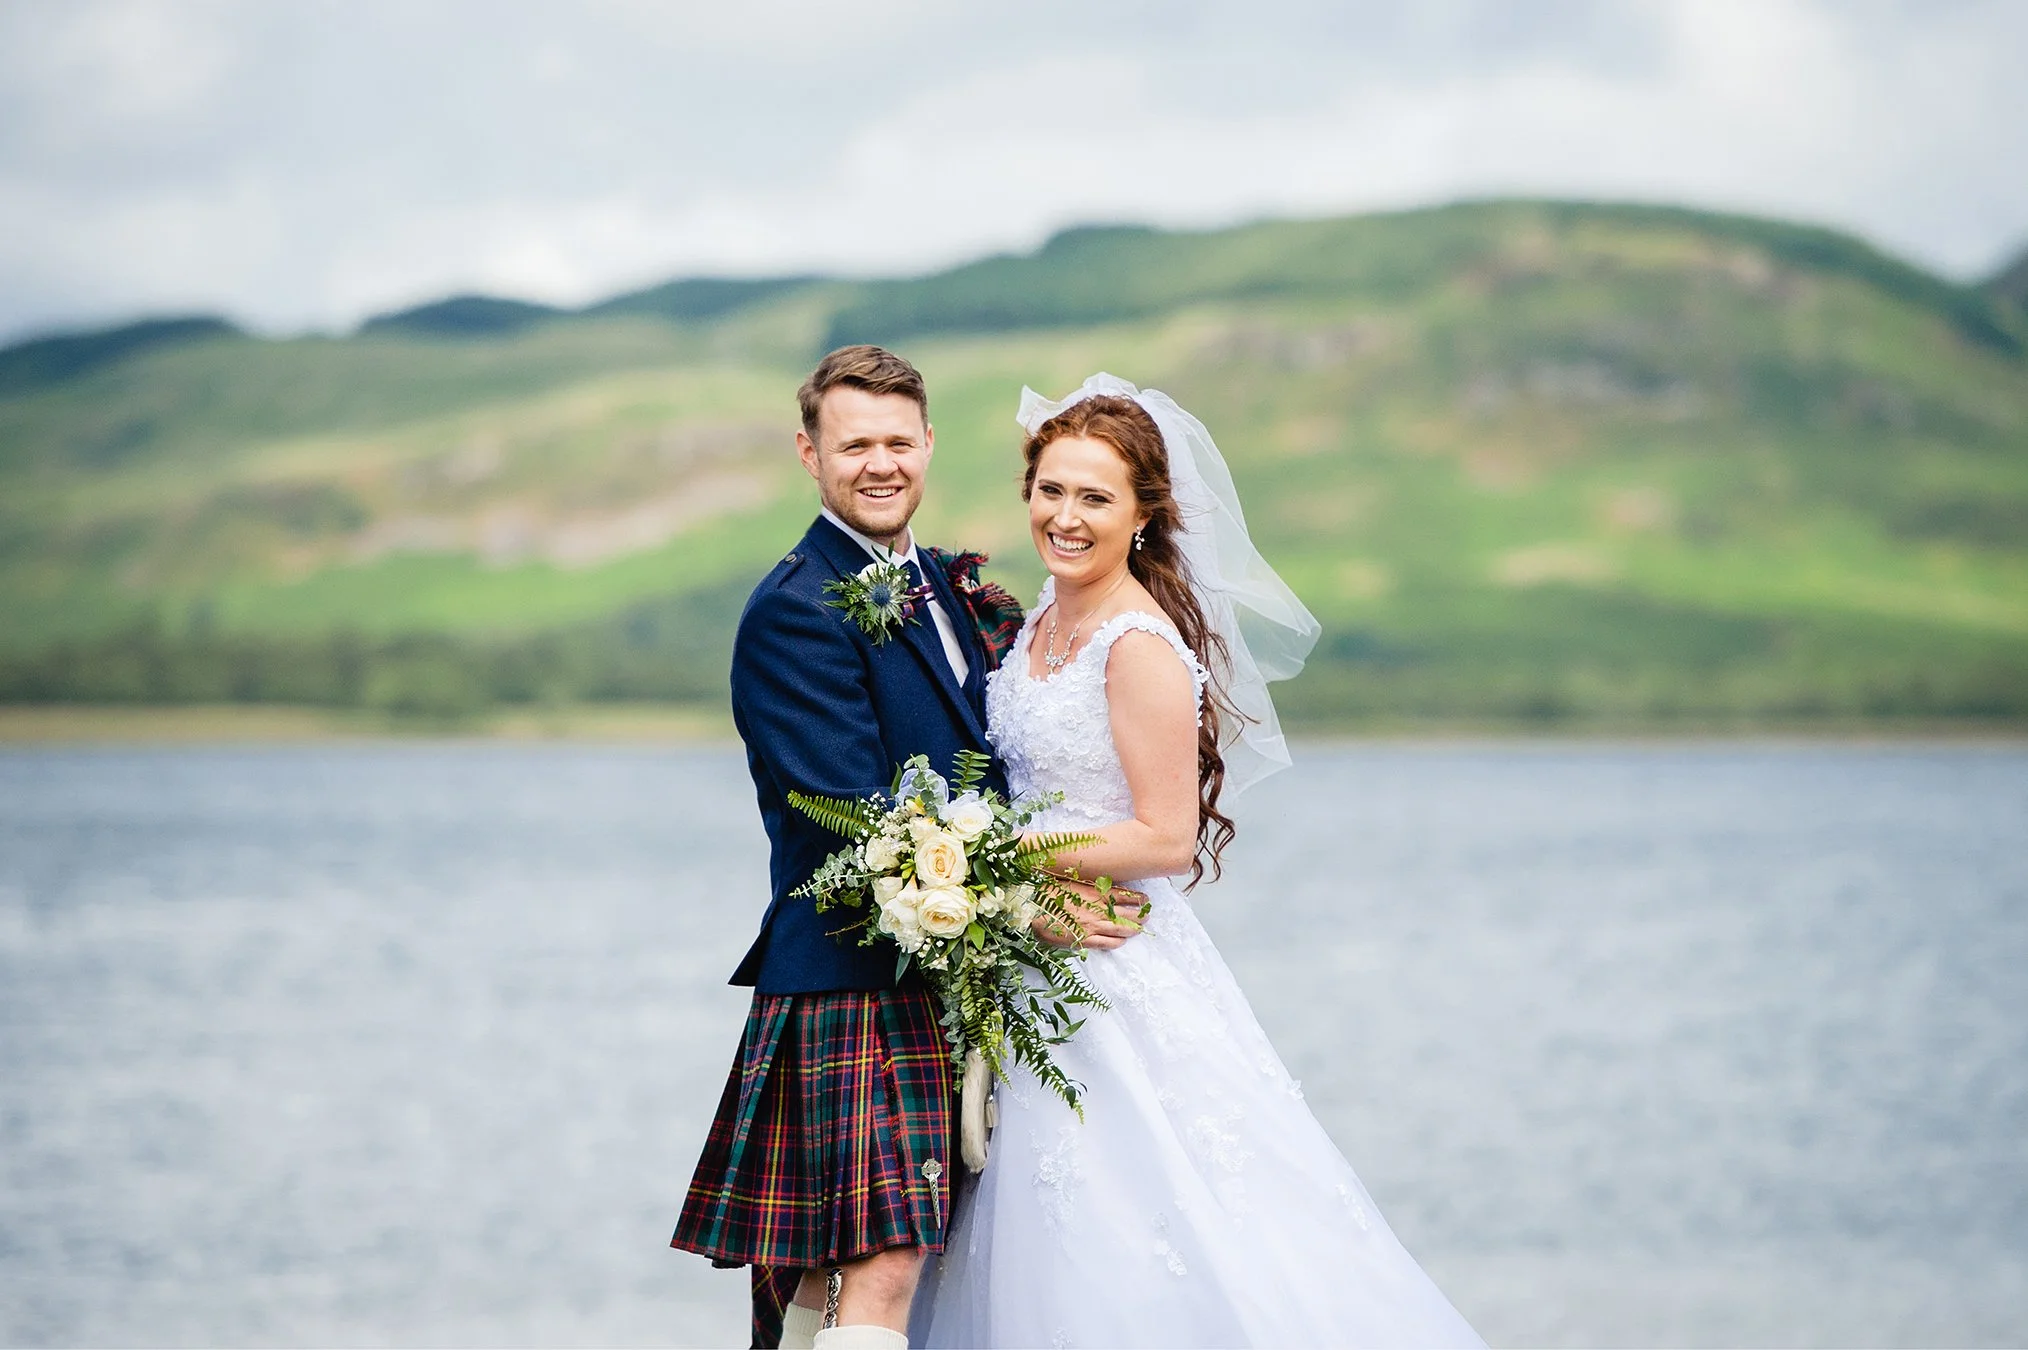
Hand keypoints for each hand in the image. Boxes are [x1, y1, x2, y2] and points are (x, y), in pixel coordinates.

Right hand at [1032, 877, 1148, 950]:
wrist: (1033, 907)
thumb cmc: (1048, 891)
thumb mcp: (1071, 880)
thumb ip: (1088, 884)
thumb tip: (1099, 884)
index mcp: (1097, 892)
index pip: (1127, 895)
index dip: (1139, 899)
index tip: (1145, 900)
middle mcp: (1099, 909)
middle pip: (1129, 914)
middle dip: (1141, 916)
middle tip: (1147, 916)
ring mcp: (1094, 925)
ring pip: (1122, 930)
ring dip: (1134, 930)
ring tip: (1140, 929)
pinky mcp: (1085, 939)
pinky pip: (1108, 943)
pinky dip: (1118, 942)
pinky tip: (1122, 942)